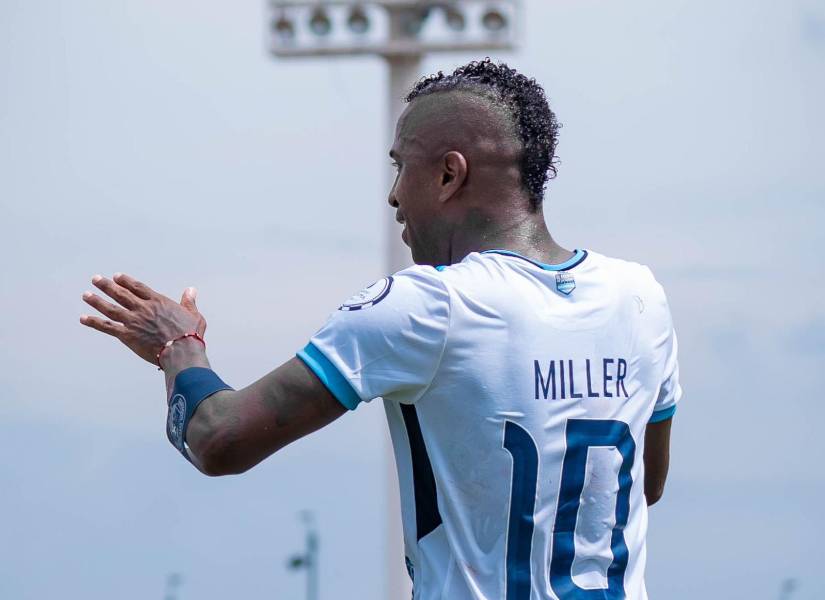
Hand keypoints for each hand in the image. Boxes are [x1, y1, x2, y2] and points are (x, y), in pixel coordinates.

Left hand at [80, 273, 206, 366]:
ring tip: (86, 295)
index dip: (126, 281)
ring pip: (110, 308)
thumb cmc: (190, 335)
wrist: (181, 351)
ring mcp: (133, 321)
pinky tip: (83, 318)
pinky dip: (94, 322)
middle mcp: (142, 308)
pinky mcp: (127, 335)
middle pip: (121, 294)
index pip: (137, 287)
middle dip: (107, 286)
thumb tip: (191, 290)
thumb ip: (189, 302)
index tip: (116, 277)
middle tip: (96, 279)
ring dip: (96, 301)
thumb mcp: (194, 315)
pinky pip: (107, 327)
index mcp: (158, 302)